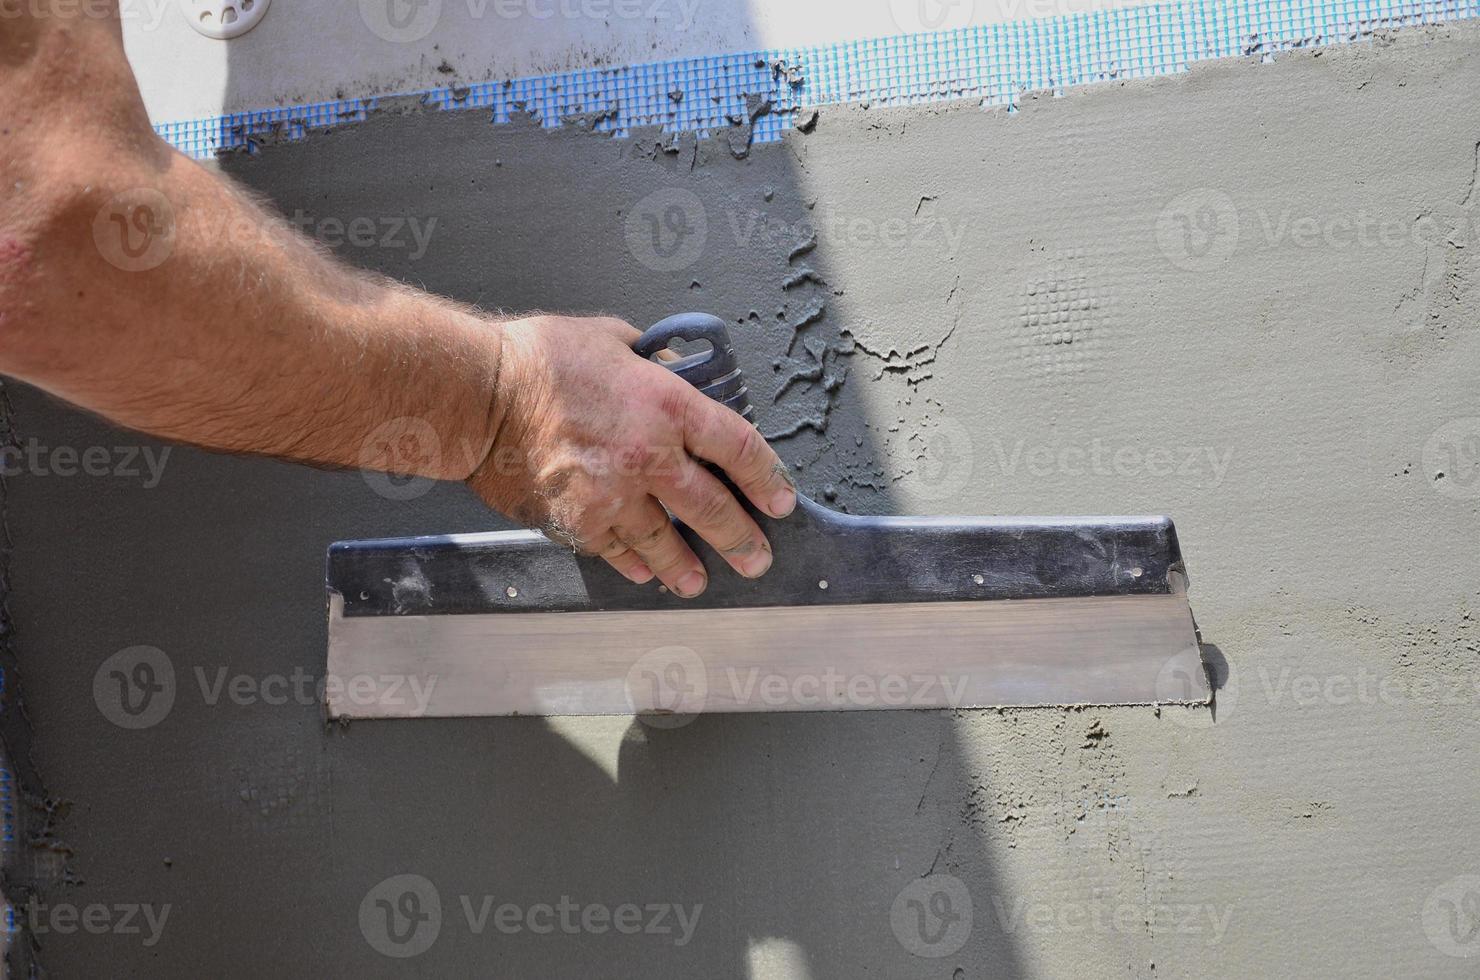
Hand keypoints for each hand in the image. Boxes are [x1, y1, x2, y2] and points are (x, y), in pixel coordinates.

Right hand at [469, 315, 796, 597]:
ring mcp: (614, 496)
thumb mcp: (612, 338)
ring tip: (699, 581)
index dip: (767, 477)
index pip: (738, 447)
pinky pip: (615, 550)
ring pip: (666, 542)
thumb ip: (654, 361)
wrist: (477, 397)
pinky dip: (633, 563)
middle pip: (714, 508)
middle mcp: (650, 457)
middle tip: (758, 558)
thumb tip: (679, 369)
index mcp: (668, 406)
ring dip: (687, 566)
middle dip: (742, 538)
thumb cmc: (537, 359)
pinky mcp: (577, 521)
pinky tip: (645, 573)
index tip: (780, 500)